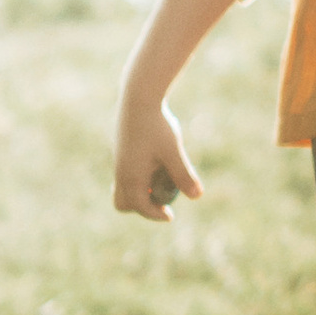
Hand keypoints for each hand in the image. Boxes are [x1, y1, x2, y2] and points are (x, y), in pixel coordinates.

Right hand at [113, 97, 202, 221]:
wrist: (139, 99)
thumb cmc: (158, 126)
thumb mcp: (173, 152)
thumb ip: (183, 175)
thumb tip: (197, 197)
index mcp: (130, 177)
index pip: (140, 207)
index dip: (156, 215)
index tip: (170, 216)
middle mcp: (120, 172)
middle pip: (124, 202)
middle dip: (142, 207)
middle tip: (162, 200)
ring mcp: (118, 160)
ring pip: (123, 187)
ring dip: (140, 190)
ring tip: (161, 178)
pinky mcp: (121, 149)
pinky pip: (126, 173)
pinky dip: (139, 176)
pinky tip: (157, 160)